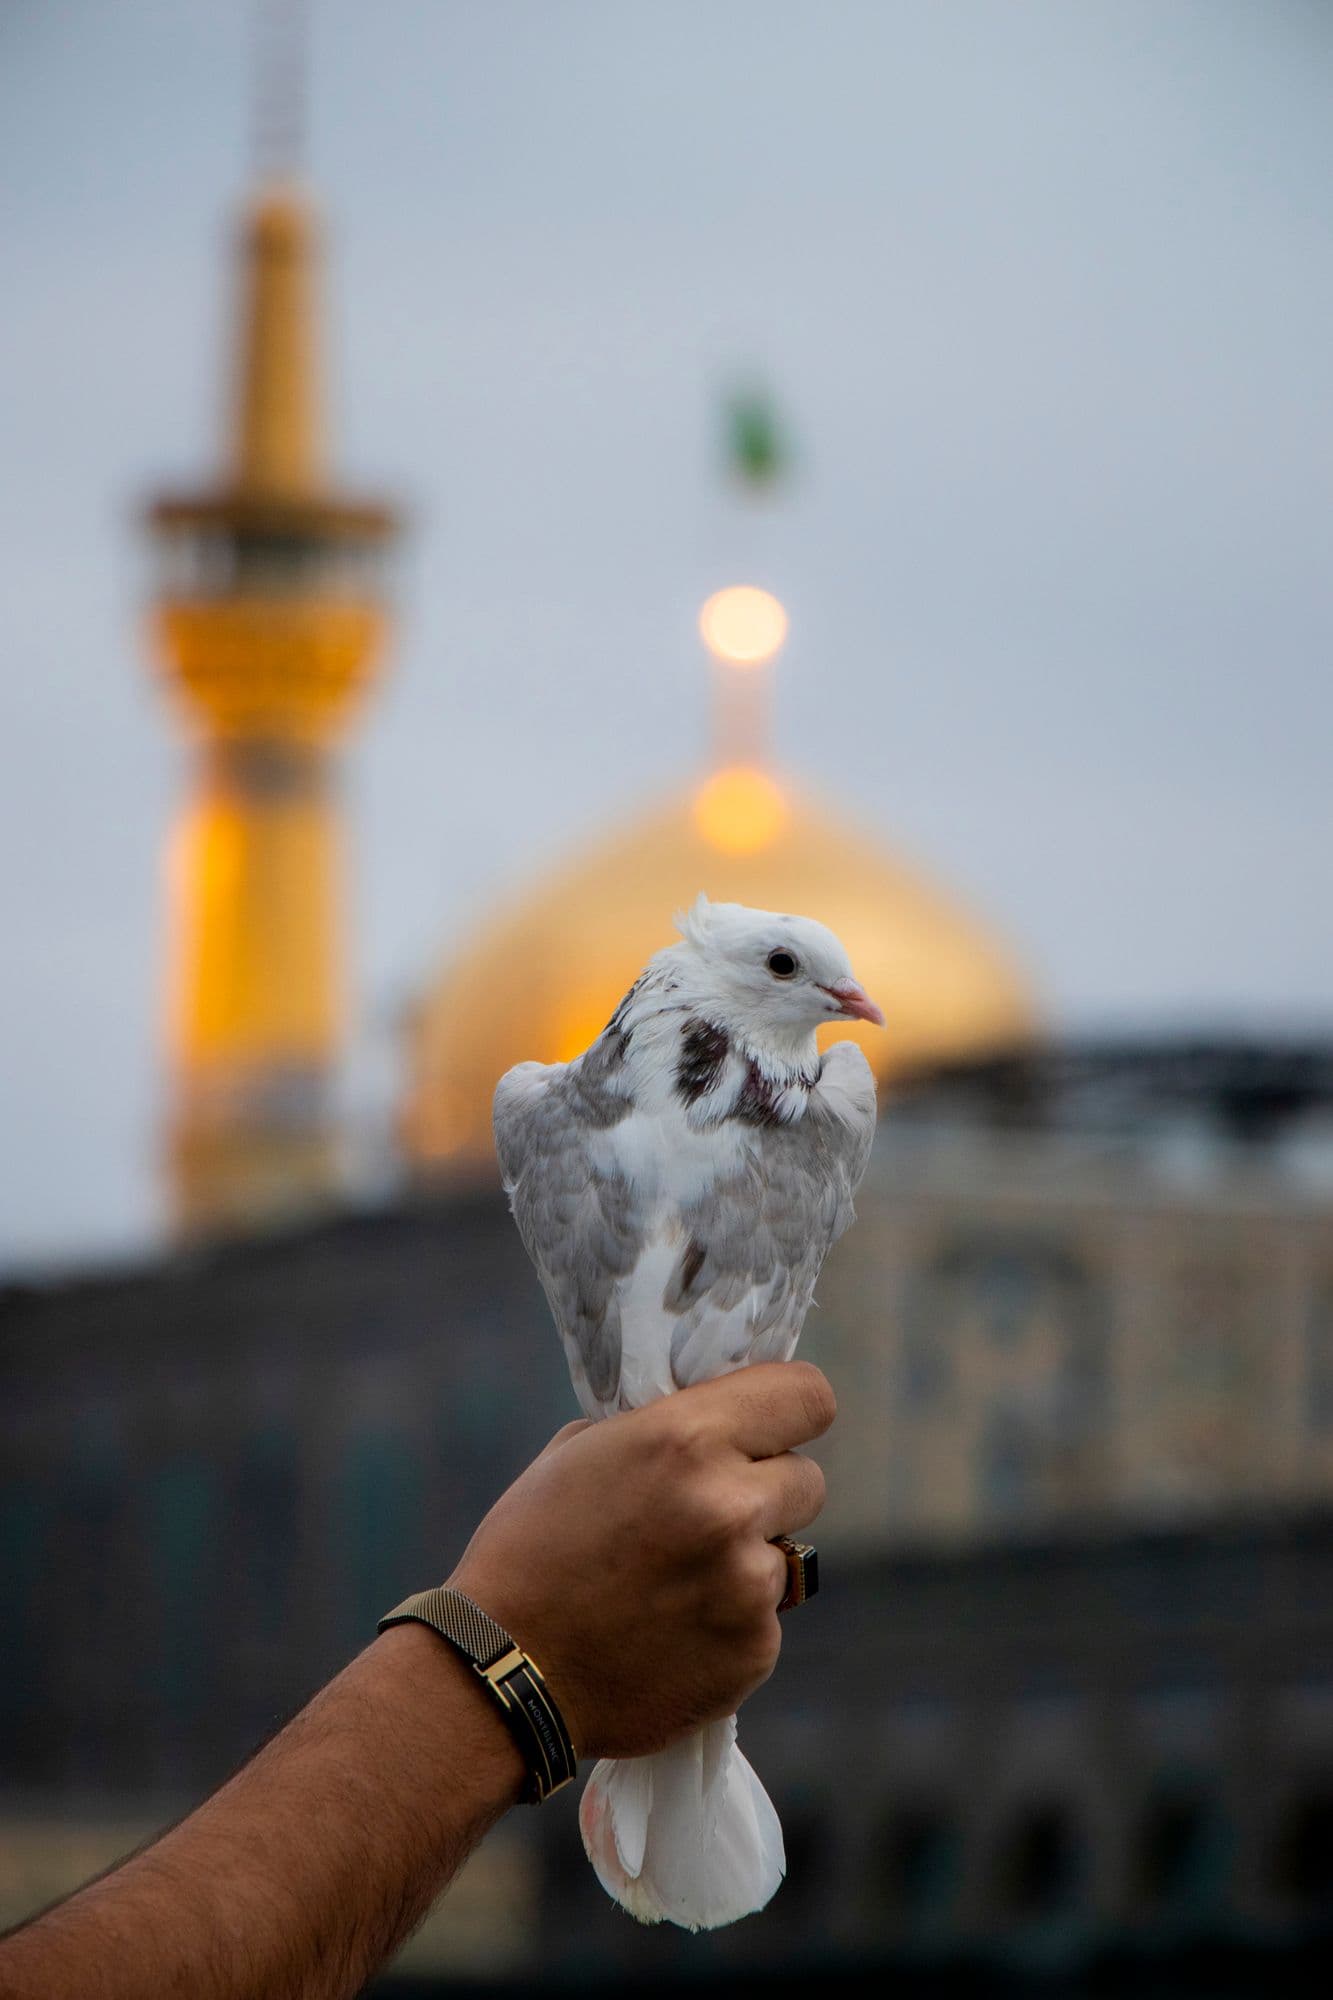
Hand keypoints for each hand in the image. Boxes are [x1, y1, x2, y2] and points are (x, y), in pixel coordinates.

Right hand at [443, 1361, 834, 1759]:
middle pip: (807, 1480)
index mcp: (686, 1438)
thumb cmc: (531, 1546)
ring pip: (783, 1556)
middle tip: (709, 1515)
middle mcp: (730, 1506)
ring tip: (669, 1586)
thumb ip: (665, 1430)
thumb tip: (722, 1422)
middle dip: (767, 1493)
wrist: (502, 1669)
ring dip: (743, 1563)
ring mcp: (748, 1586)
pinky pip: (764, 1622)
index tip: (772, 1428)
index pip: (808, 1396)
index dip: (792, 1411)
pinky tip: (669, 1634)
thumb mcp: (584, 1450)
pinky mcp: (754, 1653)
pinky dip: (730, 1625)